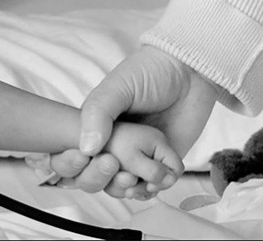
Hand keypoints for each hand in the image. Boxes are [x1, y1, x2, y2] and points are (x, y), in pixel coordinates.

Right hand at [48, 46, 217, 196]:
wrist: (191, 73)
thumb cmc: (150, 72)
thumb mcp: (117, 87)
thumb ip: (98, 114)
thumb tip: (87, 149)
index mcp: (93, 127)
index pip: (71, 155)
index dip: (71, 164)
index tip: (83, 158)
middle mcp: (111, 145)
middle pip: (91, 177)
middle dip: (98, 178)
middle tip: (114, 165)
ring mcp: (136, 157)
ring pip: (118, 187)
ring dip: (124, 189)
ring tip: (134, 178)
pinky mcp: (160, 164)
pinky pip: (149, 188)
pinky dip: (149, 191)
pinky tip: (153, 182)